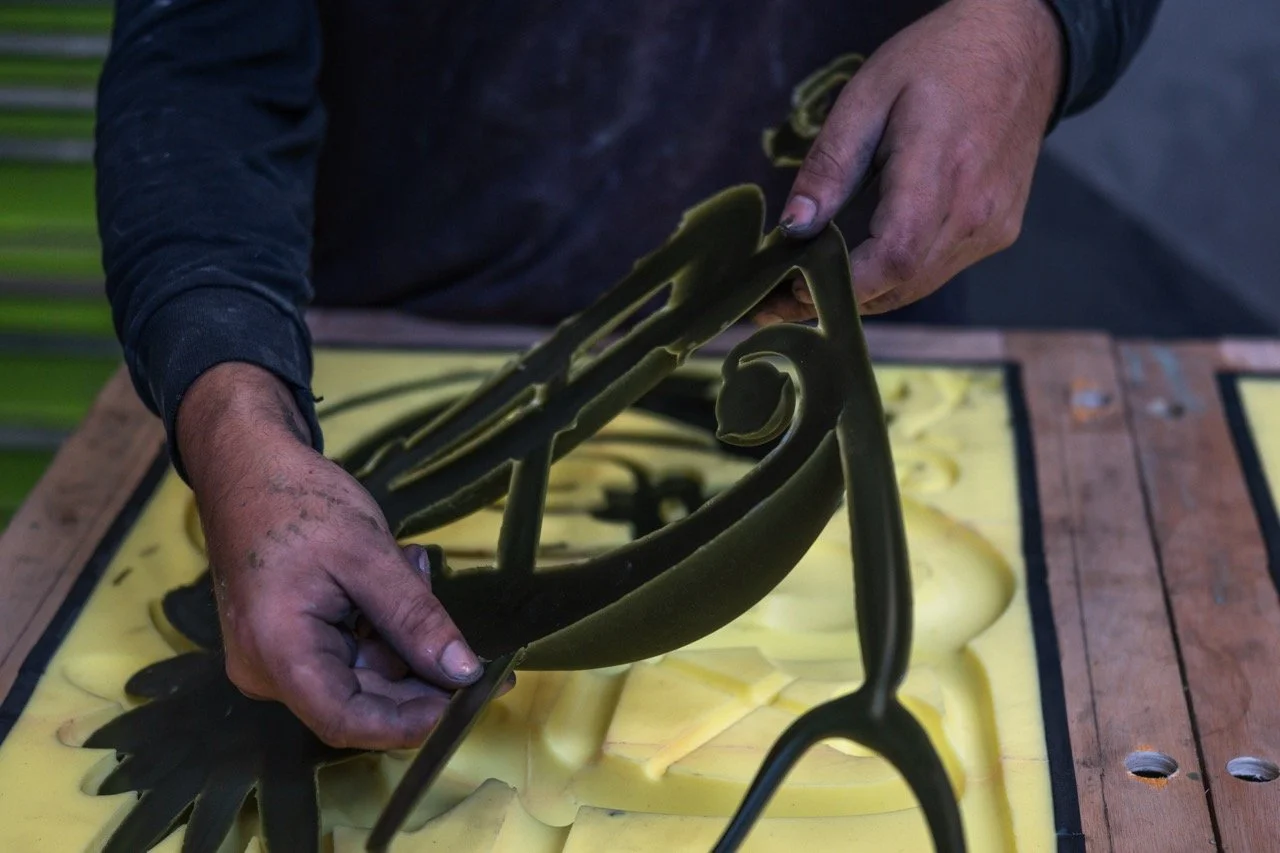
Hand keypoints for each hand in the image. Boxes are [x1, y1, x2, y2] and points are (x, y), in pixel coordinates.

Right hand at [177, 362, 488, 749]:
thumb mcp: (367, 554)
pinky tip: (398, 572)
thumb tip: (464, 672)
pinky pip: (350, 650)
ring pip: (363, 672)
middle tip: (480, 655)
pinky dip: (384, 622)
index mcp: (276, 653)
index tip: (467, 704)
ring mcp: (278, 657)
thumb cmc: (296, 500)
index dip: (410, 724)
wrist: (245, 463)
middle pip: (360, 698)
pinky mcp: (291, 640)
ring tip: (413, 568)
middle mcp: (269, 670)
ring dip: (405, 636)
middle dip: (422, 677)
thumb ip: (415, 617)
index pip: (346, 720)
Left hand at [755, 0, 1063, 320]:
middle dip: (840, 299)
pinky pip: (940, 270)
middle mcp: (976, 210)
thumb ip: (830, 166)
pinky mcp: (1000, 231)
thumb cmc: (937, 61)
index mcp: (941, 168)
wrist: (1020, 47)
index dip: (844, 284)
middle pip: (902, 284)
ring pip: (919, 286)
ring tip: (815, 284)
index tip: (794, 285)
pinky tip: (866, 262)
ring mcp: (993, 226)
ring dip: (868, 293)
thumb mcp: (867, 96)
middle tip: (784, 297)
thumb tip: (793, 229)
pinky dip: (898, 276)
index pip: (895, 256)